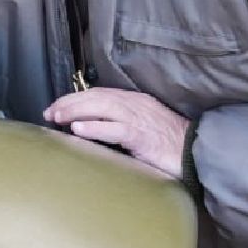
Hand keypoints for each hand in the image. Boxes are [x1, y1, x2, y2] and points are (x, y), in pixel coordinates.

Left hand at [43, 87, 187, 178]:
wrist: (197, 154)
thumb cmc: (169, 144)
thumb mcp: (142, 127)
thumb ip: (120, 123)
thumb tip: (90, 127)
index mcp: (135, 101)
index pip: (98, 93)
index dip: (74, 99)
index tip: (55, 107)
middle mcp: (135, 105)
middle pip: (96, 97)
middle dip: (69, 103)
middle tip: (49, 112)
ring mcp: (140, 119)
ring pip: (102, 108)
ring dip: (76, 111)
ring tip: (57, 117)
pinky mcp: (143, 136)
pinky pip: (115, 129)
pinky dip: (95, 128)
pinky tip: (78, 130)